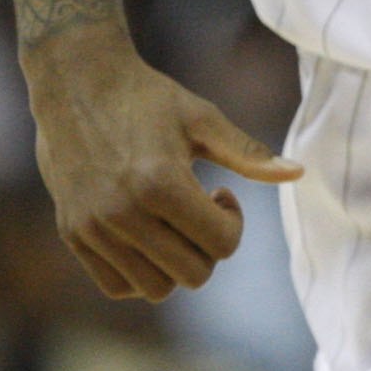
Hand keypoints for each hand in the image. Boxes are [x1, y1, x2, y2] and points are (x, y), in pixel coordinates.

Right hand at [22, 23, 301, 301]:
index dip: (234, 223)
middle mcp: (122, 213)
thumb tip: (298, 173)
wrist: (75, 81)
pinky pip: (117, 286)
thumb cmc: (146, 96)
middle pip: (193, 275)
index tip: (221, 192)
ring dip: (175, 264)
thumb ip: (248, 153)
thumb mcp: (202, 117)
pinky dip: (140, 273)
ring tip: (171, 223)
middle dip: (208, 247)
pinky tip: (145, 236)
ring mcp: (93, 227)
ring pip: (155, 289)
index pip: (221, 245)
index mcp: (159, 183)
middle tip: (199, 209)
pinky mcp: (72, 233)